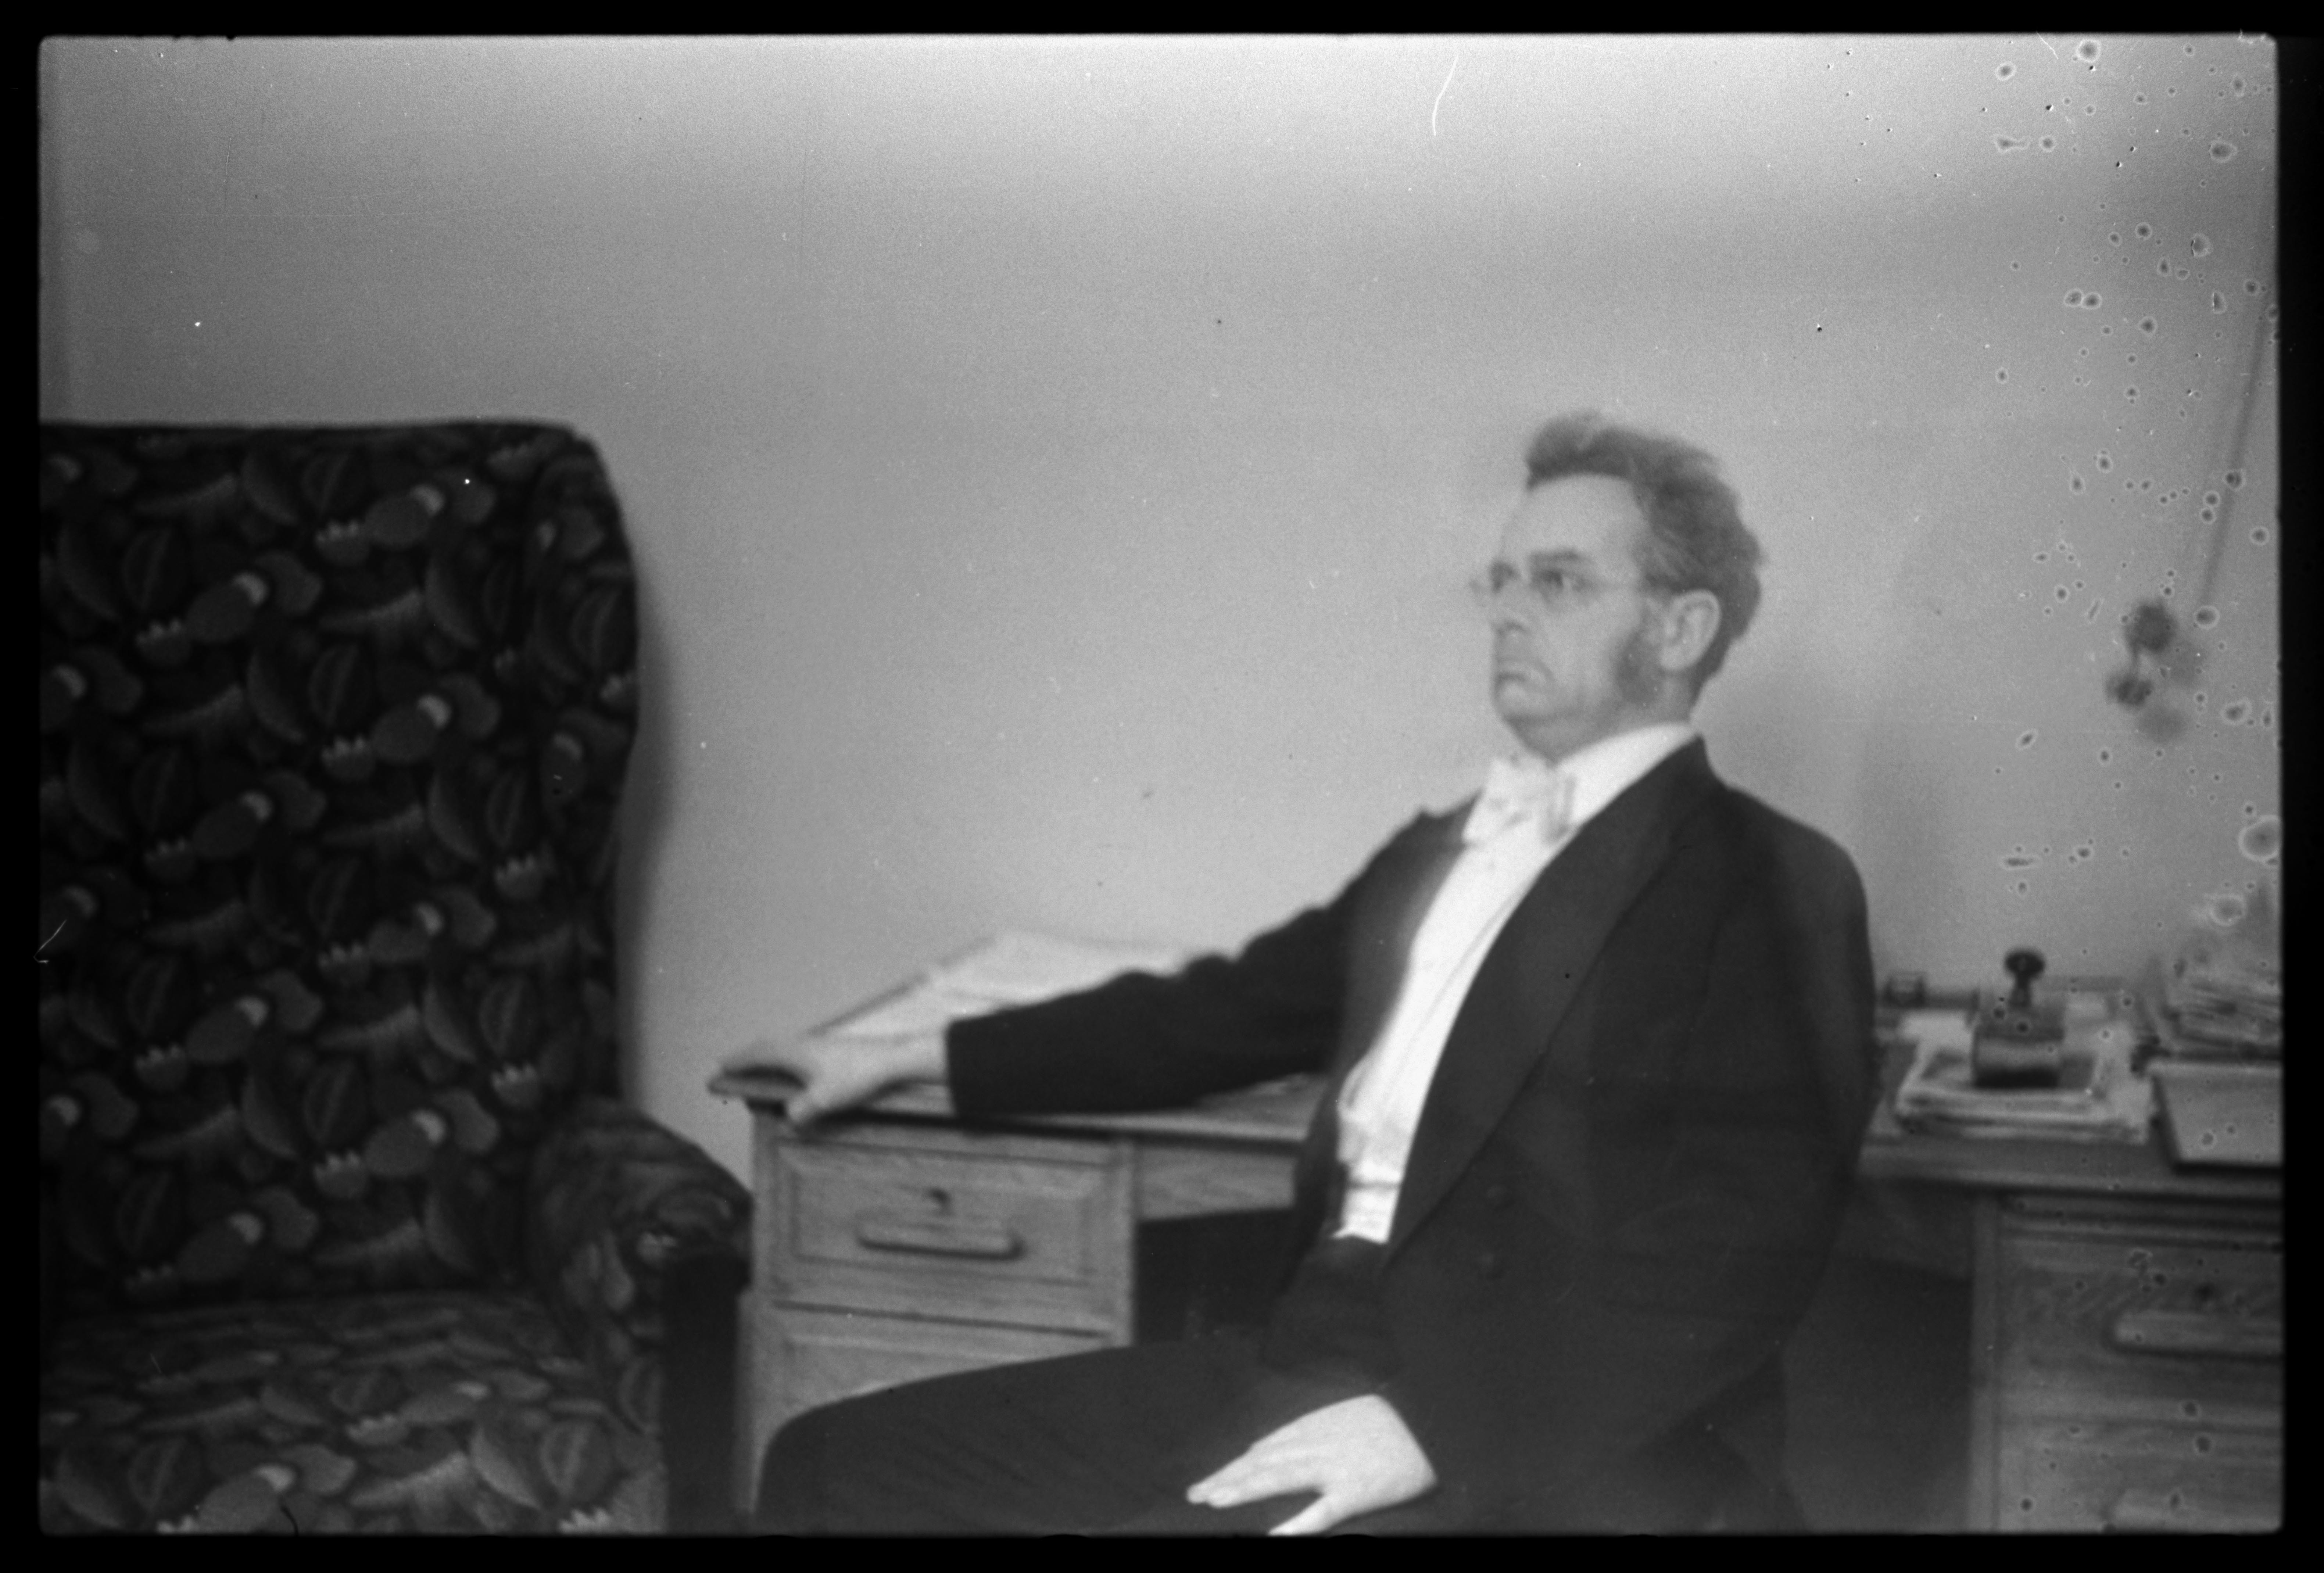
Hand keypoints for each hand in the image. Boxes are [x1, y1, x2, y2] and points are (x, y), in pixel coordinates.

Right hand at [718, 1032, 943, 1128]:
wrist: (892, 1059)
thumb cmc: (858, 1076)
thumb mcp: (825, 1100)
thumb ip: (802, 1110)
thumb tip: (790, 1116)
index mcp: (795, 1053)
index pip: (759, 1055)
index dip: (739, 1062)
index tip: (721, 1067)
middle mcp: (803, 1044)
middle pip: (768, 1047)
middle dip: (749, 1056)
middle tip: (733, 1065)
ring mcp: (819, 1045)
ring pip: (784, 1047)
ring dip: (768, 1056)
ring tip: (759, 1067)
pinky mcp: (832, 1050)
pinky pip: (798, 1051)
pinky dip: (786, 1058)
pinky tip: (794, 1069)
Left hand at [1185, 1394, 1435, 1535]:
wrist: (1431, 1426)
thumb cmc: (1388, 1424)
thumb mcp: (1344, 1416)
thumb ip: (1310, 1431)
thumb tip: (1274, 1445)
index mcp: (1314, 1428)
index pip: (1263, 1449)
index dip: (1235, 1465)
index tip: (1211, 1480)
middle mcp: (1316, 1446)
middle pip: (1261, 1462)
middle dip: (1226, 1478)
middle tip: (1196, 1495)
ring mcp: (1334, 1468)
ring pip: (1280, 1478)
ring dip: (1245, 1489)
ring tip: (1215, 1502)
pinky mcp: (1356, 1492)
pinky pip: (1321, 1512)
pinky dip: (1296, 1524)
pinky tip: (1273, 1537)